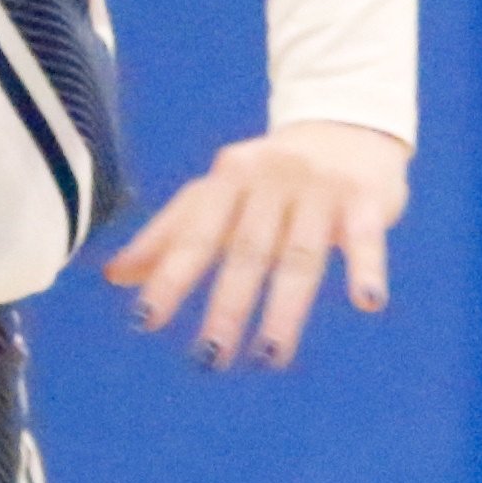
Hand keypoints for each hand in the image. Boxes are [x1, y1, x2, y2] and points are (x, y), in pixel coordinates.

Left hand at [99, 119, 409, 370]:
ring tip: (270, 356)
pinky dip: (366, 269)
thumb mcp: (219, 193)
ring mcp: (319, 188)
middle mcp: (270, 180)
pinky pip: (366, 238)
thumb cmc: (272, 174)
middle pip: (246, 251)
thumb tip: (114, 276)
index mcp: (228, 178)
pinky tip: (367, 303)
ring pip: (300, 256)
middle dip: (226, 306)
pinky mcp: (365, 198)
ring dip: (285, 308)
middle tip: (208, 358)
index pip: (195, 234)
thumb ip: (172, 233)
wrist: (348, 124)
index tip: (146, 321)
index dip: (170, 277)